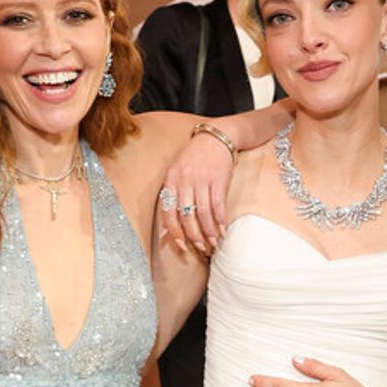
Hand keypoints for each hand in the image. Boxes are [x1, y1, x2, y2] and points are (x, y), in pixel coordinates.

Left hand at [157, 132, 233, 253]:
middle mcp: (185, 180)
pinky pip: (218, 204)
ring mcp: (202, 179)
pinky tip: (222, 230)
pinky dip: (220, 220)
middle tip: (200, 247)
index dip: (174, 232)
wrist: (216, 138)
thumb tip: (164, 231)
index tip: (181, 246)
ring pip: (203, 212)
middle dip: (194, 235)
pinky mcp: (218, 179)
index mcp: (171, 180)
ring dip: (209, 231)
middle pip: (187, 215)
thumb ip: (170, 202)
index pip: (169, 211)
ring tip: (212, 243)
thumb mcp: (176, 175)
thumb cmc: (194, 159)